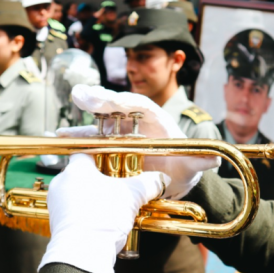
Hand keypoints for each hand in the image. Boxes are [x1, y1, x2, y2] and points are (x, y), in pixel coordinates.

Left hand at [38, 154, 169, 272]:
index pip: (86, 151)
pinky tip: (103, 221)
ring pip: (78, 194)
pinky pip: (74, 212)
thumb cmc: (102, 218)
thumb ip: (148, 183)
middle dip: (101, 179)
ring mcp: (57, 205)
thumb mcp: (132, 197)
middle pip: (83, 174)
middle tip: (118, 184)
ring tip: (113, 205)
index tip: (116, 159)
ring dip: (95, 197)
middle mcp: (61, 184)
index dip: (103, 154)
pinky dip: (88, 213)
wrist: (82, 255)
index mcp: (75, 170)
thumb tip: (162, 179)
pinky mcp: (58, 224)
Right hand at [56, 85, 219, 198]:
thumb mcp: (193, 164)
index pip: (140, 105)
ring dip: (82, 123)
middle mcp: (137, 122)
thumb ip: (201, 161)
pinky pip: (92, 140)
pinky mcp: (111, 146)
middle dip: (98, 100)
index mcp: (156, 119)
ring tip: (64, 126)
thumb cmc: (184, 164)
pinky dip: (77, 139)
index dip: (124, 100)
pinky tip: (61, 137)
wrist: (174, 177)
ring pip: (100, 123)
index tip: (110, 99)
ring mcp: (121, 133)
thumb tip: (212, 161)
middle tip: (80, 95)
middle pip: (115, 107)